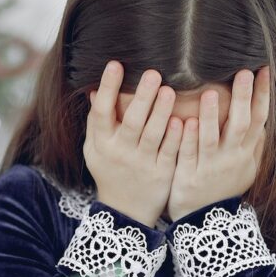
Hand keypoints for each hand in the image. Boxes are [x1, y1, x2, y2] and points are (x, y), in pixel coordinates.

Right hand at [83, 62, 183, 226]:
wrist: (125, 212)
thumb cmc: (109, 172)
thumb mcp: (95, 149)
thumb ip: (96, 122)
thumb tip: (93, 90)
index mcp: (101, 143)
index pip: (101, 112)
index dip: (107, 88)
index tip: (115, 64)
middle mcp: (120, 152)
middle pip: (131, 122)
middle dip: (142, 97)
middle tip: (153, 72)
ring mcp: (142, 164)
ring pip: (152, 135)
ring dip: (161, 112)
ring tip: (169, 90)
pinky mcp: (162, 174)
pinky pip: (169, 152)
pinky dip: (175, 137)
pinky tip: (182, 120)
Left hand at [167, 67, 268, 220]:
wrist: (205, 223)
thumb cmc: (223, 190)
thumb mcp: (245, 171)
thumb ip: (254, 147)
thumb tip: (265, 123)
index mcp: (245, 153)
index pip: (259, 119)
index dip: (262, 95)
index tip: (263, 70)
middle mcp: (231, 158)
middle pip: (240, 125)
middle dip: (243, 98)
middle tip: (243, 72)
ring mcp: (210, 168)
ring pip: (211, 139)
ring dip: (211, 116)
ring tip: (209, 92)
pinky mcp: (188, 177)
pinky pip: (188, 155)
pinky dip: (187, 139)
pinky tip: (184, 121)